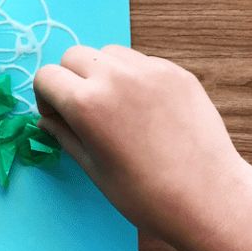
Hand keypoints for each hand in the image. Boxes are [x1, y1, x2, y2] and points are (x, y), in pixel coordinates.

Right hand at [33, 45, 247, 244]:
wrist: (206, 197)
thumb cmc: (142, 194)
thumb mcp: (92, 167)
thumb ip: (64, 136)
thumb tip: (46, 121)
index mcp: (85, 103)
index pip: (46, 76)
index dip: (45, 97)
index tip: (58, 117)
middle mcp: (114, 77)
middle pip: (73, 56)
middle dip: (70, 79)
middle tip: (82, 109)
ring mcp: (149, 70)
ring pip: (108, 53)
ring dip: (101, 72)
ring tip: (115, 105)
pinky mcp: (176, 72)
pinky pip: (140, 62)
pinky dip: (132, 77)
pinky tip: (145, 109)